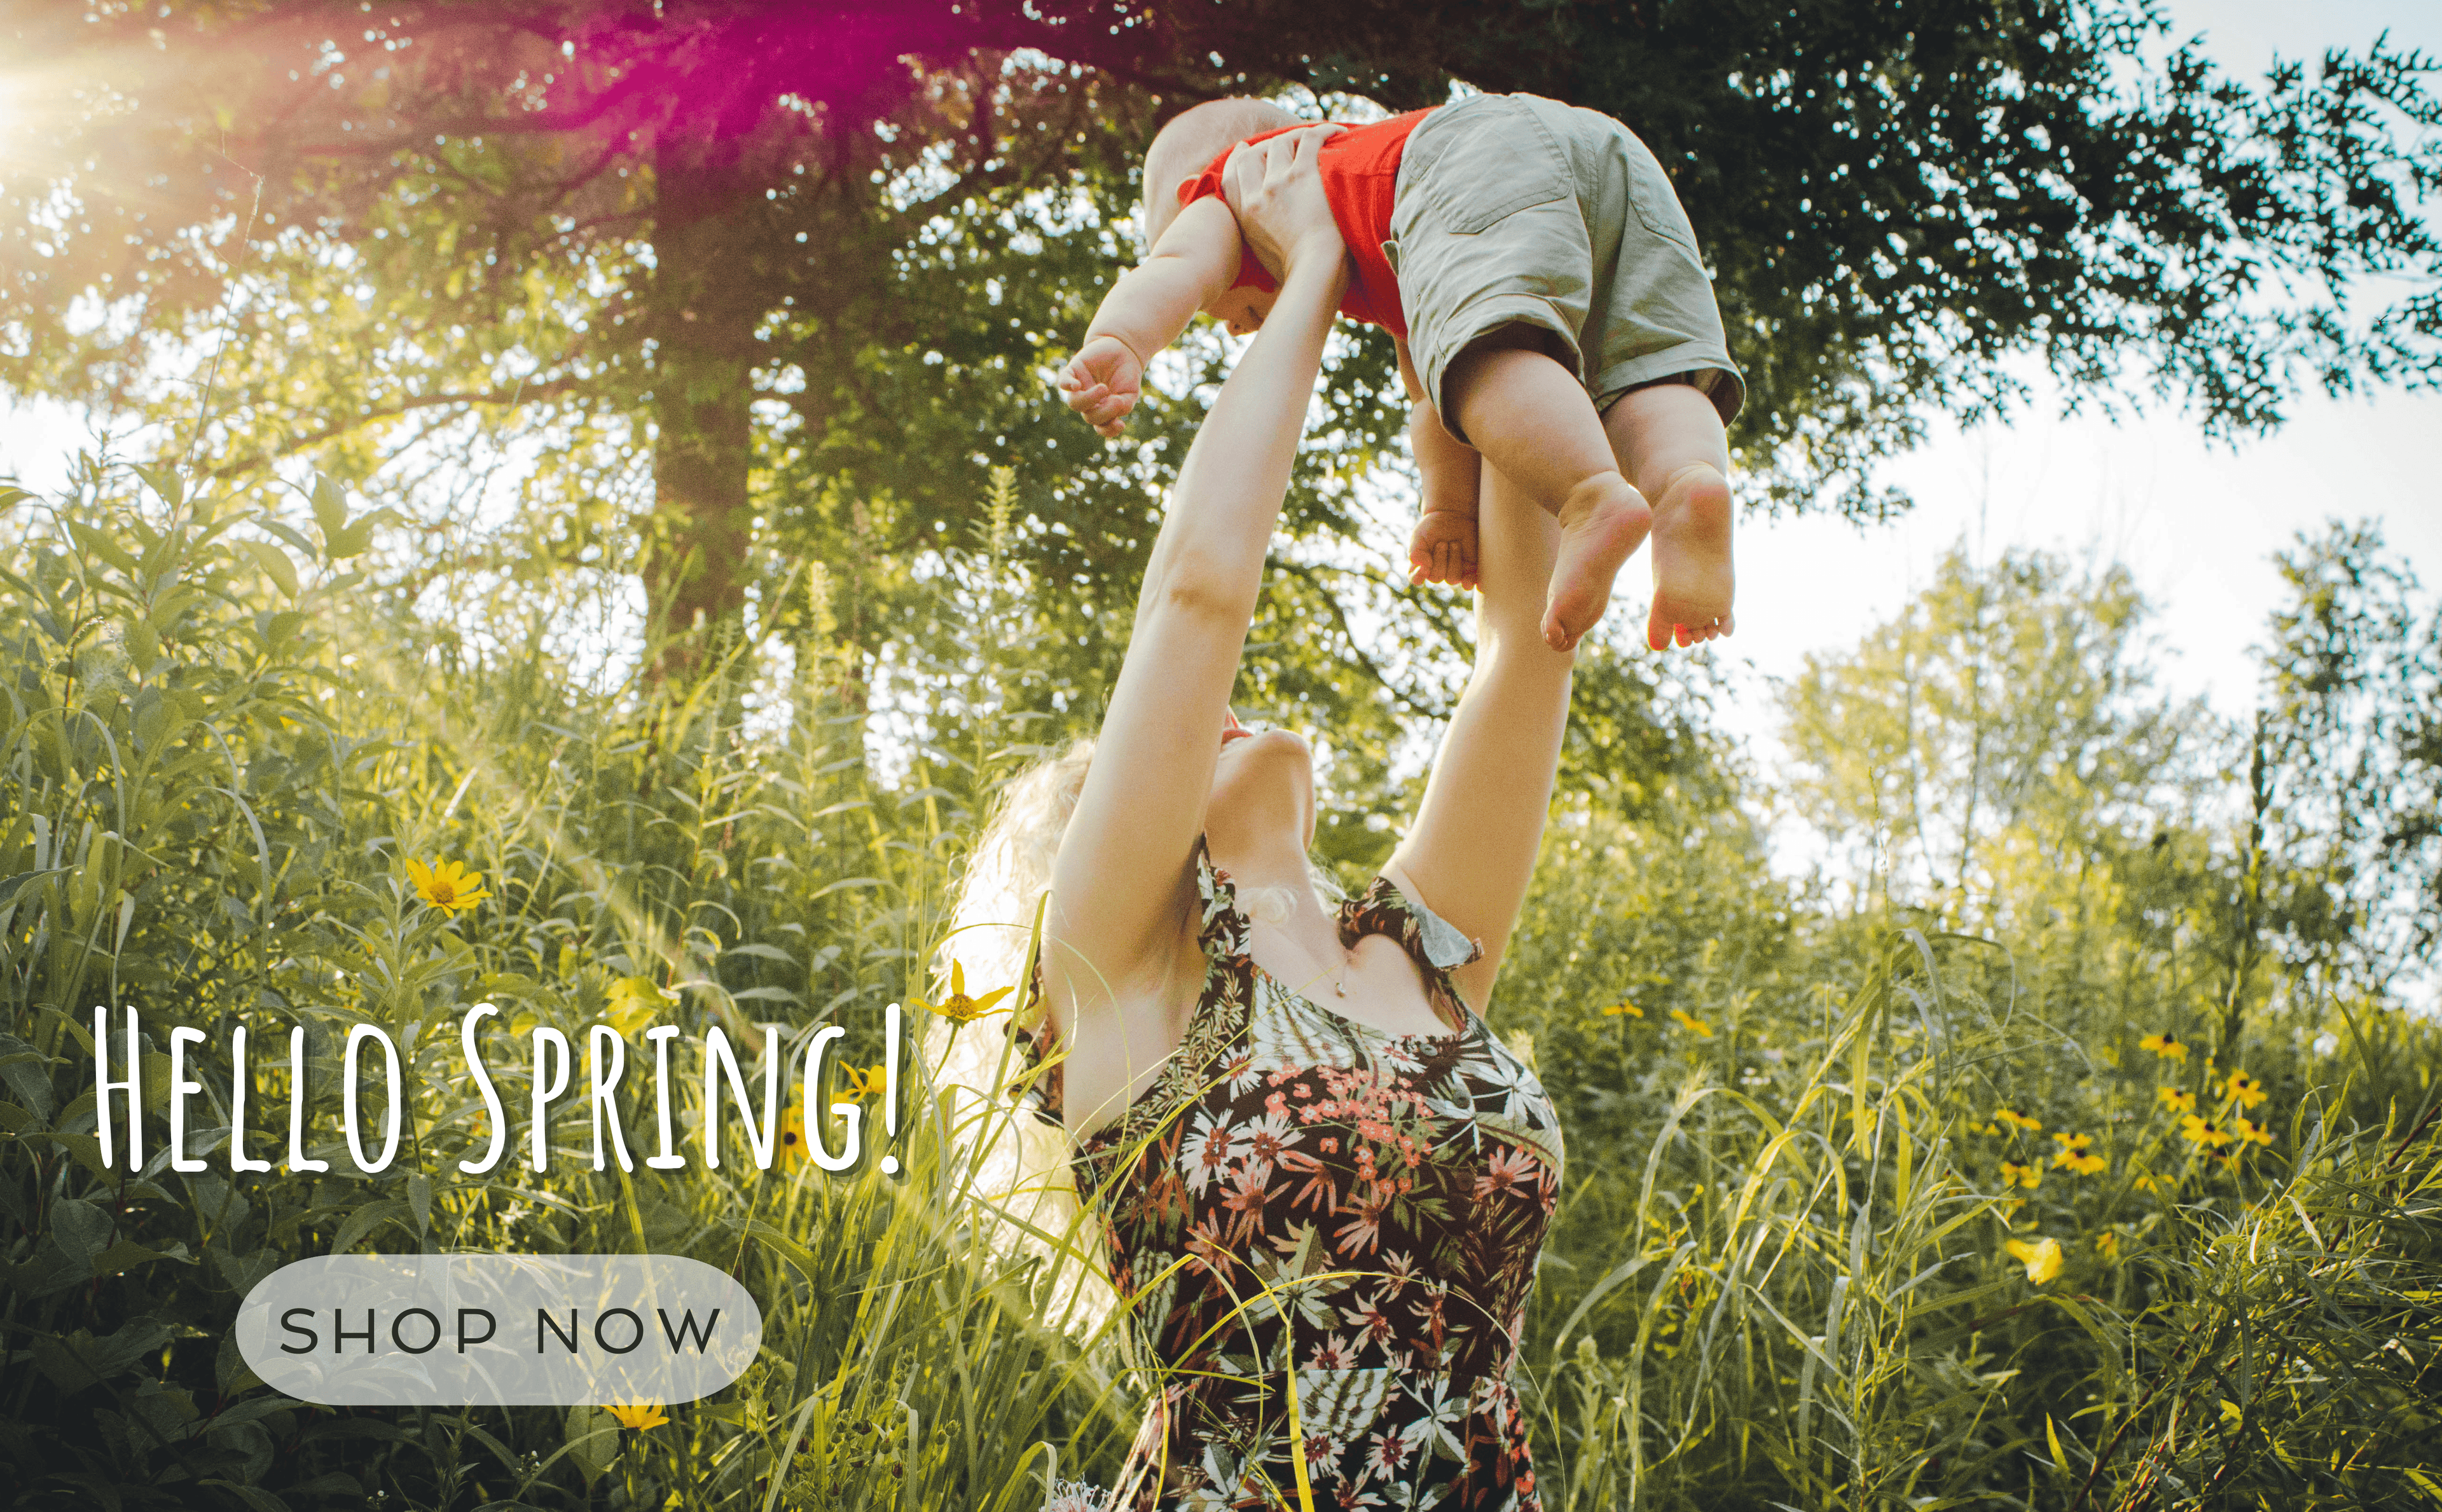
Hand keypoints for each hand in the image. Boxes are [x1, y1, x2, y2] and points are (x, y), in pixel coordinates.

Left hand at [1057, 335, 1145, 436]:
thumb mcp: (1130, 393)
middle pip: (1089, 417)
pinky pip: (1063, 381)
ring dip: (1089, 399)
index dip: (1108, 430)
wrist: (1123, 349)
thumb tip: (1114, 407)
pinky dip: (1067, 384)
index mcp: (1102, 411)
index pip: (1100, 427)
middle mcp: (1088, 402)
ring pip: (1075, 403)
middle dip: (1104, 412)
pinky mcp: (1073, 371)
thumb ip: (1124, 406)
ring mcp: (1080, 387)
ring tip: (1103, 388)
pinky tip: (1076, 385)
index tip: (1120, 424)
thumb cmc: (1126, 375)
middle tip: (1117, 398)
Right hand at [1220, 123, 1346, 284]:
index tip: (1243, 149)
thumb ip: (1260, 237)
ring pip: (1280, 142)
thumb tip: (1270, 238)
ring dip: (1295, 137)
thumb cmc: (1299, 273)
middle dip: (1265, 144)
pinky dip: (1323, 131)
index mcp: (1246, 215)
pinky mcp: (1304, 174)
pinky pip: (1310, 138)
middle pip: (1253, 154)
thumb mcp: (1265, 256)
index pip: (1231, 177)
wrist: (1315, 272)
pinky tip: (1337, 133)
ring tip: (1313, 138)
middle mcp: (1258, 194)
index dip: (1237, 159)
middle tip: (1284, 141)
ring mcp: (1279, 182)